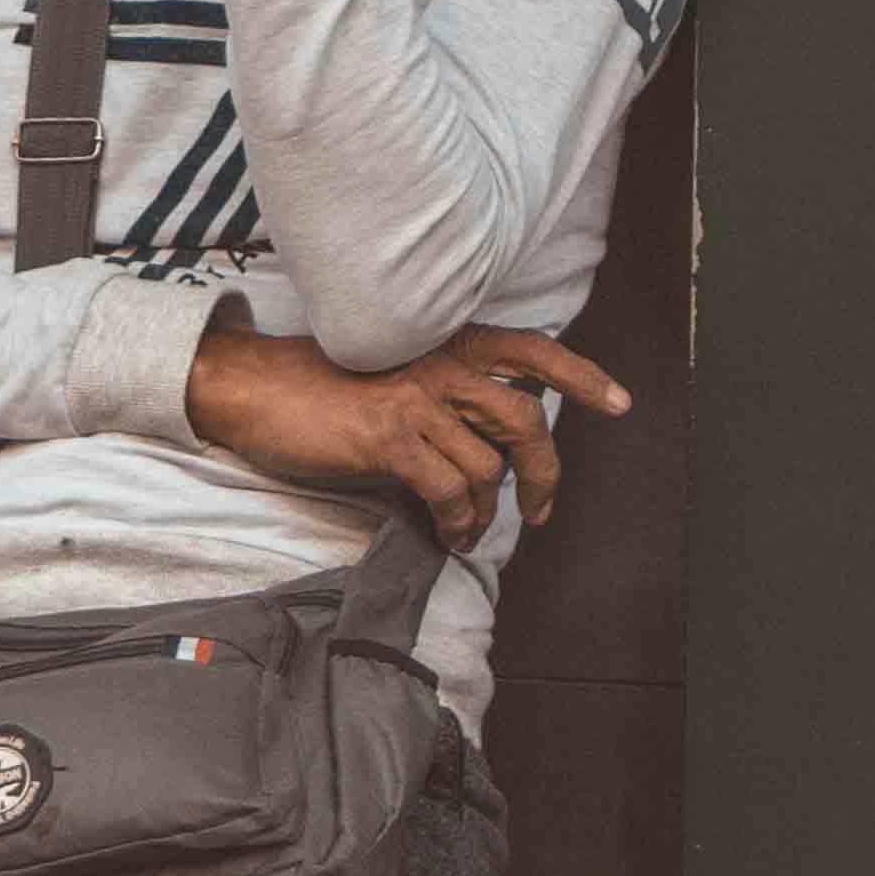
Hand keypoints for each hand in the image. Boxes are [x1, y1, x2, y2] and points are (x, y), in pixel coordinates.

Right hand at [184, 322, 632, 549]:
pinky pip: (450, 490)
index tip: (619, 404)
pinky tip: (446, 533)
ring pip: (490, 465)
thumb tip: (488, 447)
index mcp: (449, 342)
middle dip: (545, 474)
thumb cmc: (322, 387)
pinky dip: (458, 521)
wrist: (255, 387)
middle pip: (526, 420)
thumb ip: (445, 396)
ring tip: (467, 531)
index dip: (582, 377)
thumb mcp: (396, 376)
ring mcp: (418, 399)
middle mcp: (443, 363)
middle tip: (541, 512)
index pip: (534, 350)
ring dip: (487, 511)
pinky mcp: (391, 436)